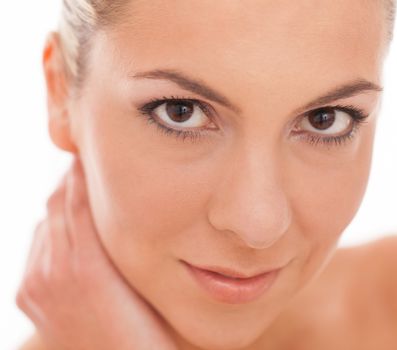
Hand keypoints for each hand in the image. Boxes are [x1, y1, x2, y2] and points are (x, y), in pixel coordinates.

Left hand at [16, 156, 177, 349]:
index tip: (96, 151)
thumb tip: (112, 197)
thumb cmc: (144, 330)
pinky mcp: (27, 294)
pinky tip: (72, 225)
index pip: (78, 197)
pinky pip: (38, 243)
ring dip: (63, 201)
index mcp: (86, 266)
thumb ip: (121, 235)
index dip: (85, 170)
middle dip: (73, 179)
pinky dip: (52, 226)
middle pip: (58, 203)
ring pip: (46, 220)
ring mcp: (36, 284)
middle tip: (92, 162)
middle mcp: (52, 271)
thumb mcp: (142, 279)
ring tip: (85, 189)